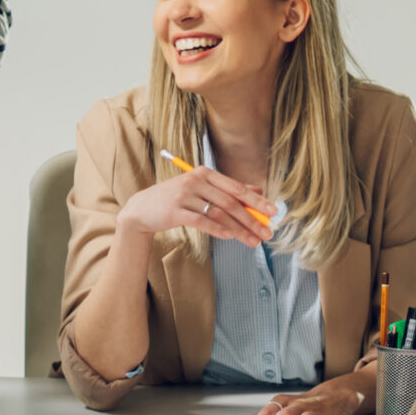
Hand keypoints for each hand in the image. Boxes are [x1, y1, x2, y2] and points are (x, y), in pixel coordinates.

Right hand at [113, 163, 271, 247]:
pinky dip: (218, 229)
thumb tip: (259, 192)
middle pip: (230, 202)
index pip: (236, 187)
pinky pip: (202, 221)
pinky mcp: (175, 211)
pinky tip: (230, 237)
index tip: (273, 212)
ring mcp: (184, 195)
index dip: (257, 201)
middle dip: (252, 219)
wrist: (142, 209)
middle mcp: (195, 180)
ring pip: (219, 213)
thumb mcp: (201, 190)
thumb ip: (228, 189)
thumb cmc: (176, 199)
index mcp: (205, 173)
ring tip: (253, 241)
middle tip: (266, 233)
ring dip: (239, 229)